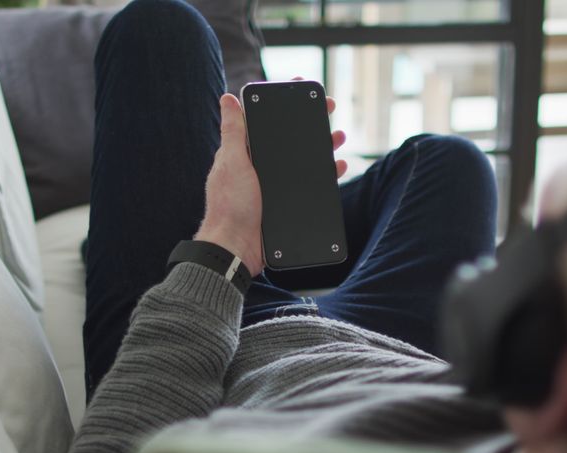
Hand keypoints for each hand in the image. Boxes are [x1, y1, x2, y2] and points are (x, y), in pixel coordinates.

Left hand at [195, 91, 347, 276]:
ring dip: (323, 146)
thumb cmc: (230, 206)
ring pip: (304, 160)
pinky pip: (310, 184)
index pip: (267, 121)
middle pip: (290, 139)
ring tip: (339, 136)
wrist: (237, 249)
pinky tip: (337, 166)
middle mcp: (260, 166)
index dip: (285, 104)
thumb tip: (227, 98)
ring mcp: (274, 185)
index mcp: (245, 153)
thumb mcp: (232, 163)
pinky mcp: (286, 203)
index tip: (303, 89)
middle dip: (312, 123)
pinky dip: (325, 174)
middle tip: (330, 108)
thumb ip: (233, 132)